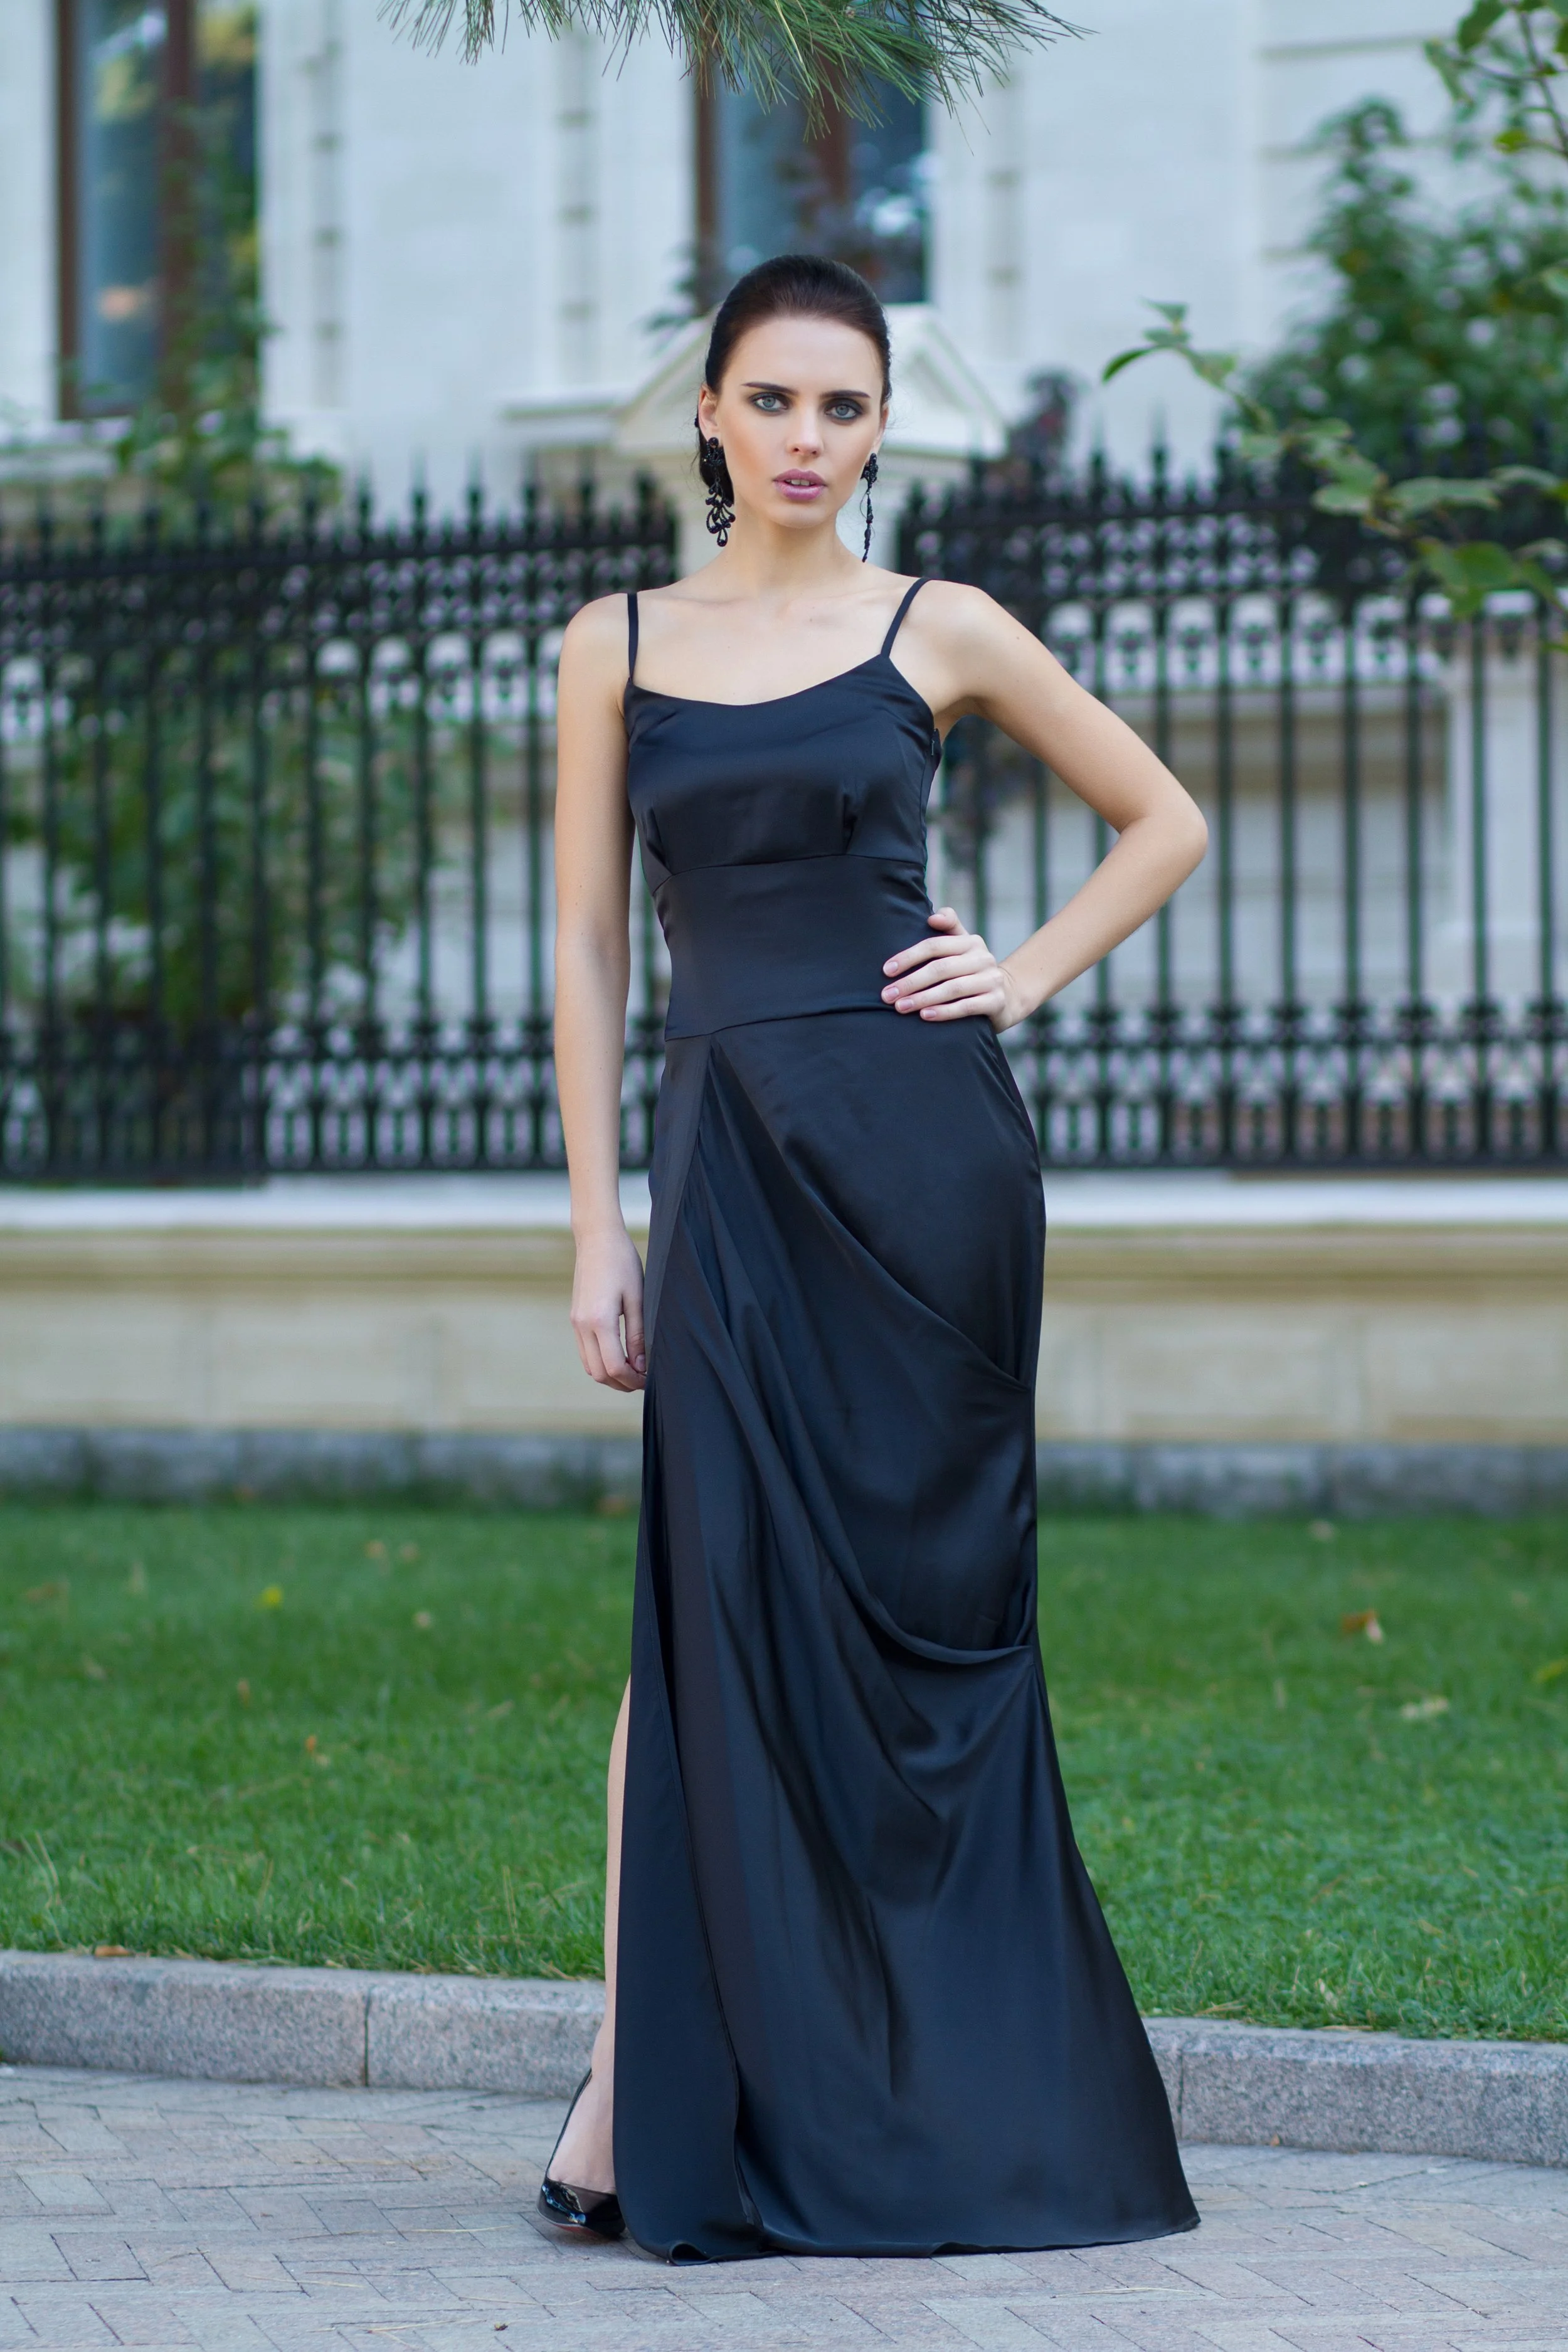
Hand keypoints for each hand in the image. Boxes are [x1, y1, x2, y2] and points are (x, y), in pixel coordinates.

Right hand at [570, 1225, 646, 1390]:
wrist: (597, 1238)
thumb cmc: (622, 1262)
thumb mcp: (637, 1298)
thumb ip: (638, 1335)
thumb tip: (640, 1365)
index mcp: (599, 1320)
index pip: (613, 1367)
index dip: (632, 1380)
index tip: (649, 1380)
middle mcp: (582, 1326)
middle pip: (598, 1373)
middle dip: (621, 1384)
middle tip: (643, 1381)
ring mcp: (575, 1323)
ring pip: (589, 1366)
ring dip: (610, 1375)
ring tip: (633, 1372)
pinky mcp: (575, 1318)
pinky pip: (585, 1352)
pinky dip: (600, 1362)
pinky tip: (619, 1357)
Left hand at [881, 907, 1029, 1030]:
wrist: (1006, 997)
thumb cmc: (971, 971)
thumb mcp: (962, 946)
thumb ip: (948, 926)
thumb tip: (932, 917)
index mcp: (970, 942)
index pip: (934, 945)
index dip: (908, 957)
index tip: (886, 971)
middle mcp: (983, 958)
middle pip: (940, 968)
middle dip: (910, 982)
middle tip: (887, 995)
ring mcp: (991, 980)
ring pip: (952, 988)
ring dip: (923, 998)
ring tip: (900, 1007)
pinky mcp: (996, 1001)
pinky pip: (966, 1007)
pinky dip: (944, 1012)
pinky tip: (925, 1016)